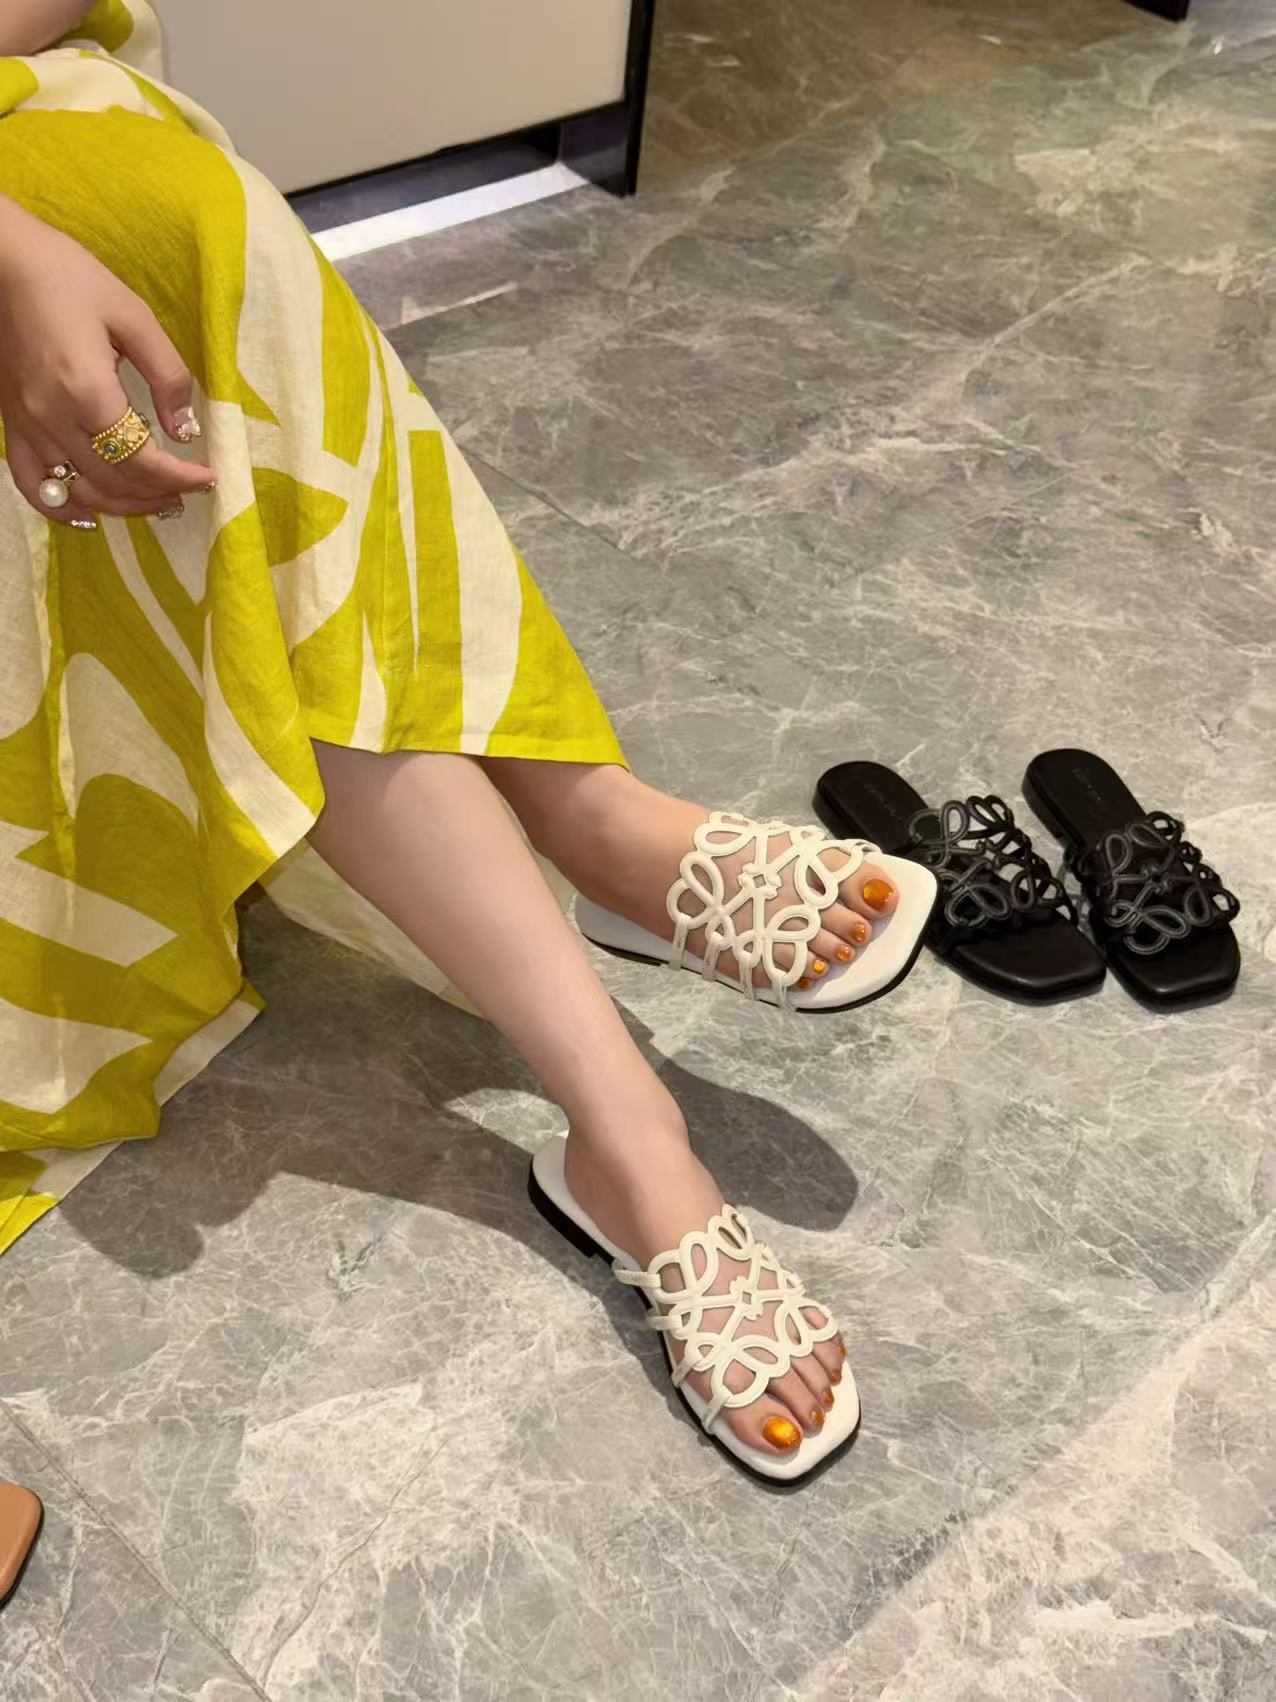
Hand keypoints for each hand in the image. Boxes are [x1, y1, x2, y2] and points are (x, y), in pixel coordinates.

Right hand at [0, 200, 216, 526]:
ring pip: (78, 491)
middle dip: (157, 493)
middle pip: (112, 482)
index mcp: (86, 391)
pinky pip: (32, 483)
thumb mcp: (134, 316)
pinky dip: (61, 505)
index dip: (181, 478)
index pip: (141, 460)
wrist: (3, 260)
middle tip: (188, 490)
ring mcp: (27, 425)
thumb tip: (185, 429)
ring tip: (155, 501)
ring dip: (121, 505)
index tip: (209, 479)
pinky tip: (89, 511)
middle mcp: (52, 417)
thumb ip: (167, 375)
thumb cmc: (71, 278)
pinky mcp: (12, 423)